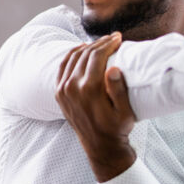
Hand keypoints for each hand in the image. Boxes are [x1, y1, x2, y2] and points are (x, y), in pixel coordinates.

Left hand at [55, 32, 137, 182]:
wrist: (100, 146)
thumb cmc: (117, 128)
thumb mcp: (125, 112)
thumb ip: (119, 90)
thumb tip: (114, 68)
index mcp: (89, 90)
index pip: (97, 56)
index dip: (108, 43)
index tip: (118, 37)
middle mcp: (72, 88)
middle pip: (85, 54)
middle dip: (100, 43)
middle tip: (112, 38)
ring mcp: (63, 90)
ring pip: (73, 58)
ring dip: (87, 47)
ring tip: (100, 43)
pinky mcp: (58, 93)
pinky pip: (63, 67)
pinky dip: (72, 55)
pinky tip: (82, 50)